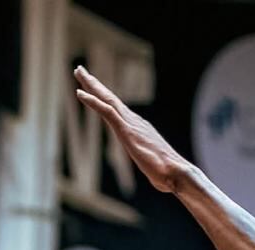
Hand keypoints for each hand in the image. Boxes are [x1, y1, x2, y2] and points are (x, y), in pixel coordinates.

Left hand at [74, 65, 185, 193]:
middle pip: (110, 97)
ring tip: (78, 72)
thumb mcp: (155, 167)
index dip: (103, 97)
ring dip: (91, 85)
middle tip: (80, 70)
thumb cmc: (168, 174)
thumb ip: (152, 163)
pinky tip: (79, 93)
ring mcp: (130, 124)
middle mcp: (133, 121)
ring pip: (107, 98)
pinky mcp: (126, 131)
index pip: (117, 108)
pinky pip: (106, 110)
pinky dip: (92, 101)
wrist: (176, 173)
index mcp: (137, 127)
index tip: (91, 87)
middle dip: (94, 83)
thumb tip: (162, 173)